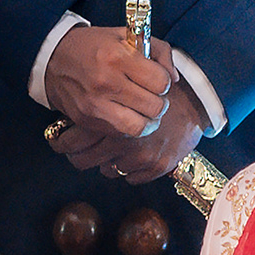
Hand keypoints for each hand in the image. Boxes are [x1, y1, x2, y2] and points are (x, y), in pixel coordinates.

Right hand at [42, 25, 178, 140]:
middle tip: (152, 97)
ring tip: (143, 112)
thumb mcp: (126, 35)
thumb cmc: (94, 45)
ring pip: (139, 127)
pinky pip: (120, 133)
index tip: (156, 79)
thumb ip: (158, 51)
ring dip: (147, 121)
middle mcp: (106, 81)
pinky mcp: (87, 120)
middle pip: (154, 107)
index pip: (161, 82)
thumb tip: (174, 79)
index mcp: (118, 56)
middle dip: (159, 103)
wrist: (52, 58)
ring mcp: (95, 104)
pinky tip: (125, 115)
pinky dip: (128, 127)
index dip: (164, 82)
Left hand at [54, 79, 206, 184]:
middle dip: (76, 156)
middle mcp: (122, 139)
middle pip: (83, 160)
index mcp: (110, 115)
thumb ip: (99, 85)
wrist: (197, 102)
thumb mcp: (128, 76)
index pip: (71, 140)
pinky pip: (130, 178)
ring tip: (104, 150)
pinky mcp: (156, 167)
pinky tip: (127, 155)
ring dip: (103, 161)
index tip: (57, 139)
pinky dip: (126, 168)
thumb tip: (76, 93)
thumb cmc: (158, 84)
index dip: (60, 142)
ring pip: (106, 170)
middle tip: (74, 150)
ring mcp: (139, 156)